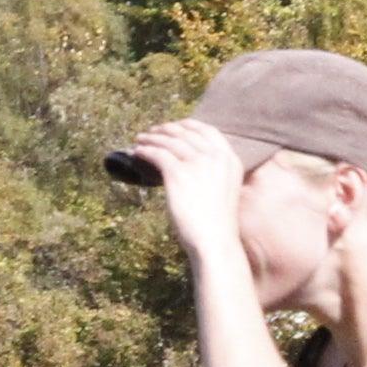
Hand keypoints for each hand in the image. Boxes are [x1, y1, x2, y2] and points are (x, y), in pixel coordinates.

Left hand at [119, 117, 243, 258]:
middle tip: (152, 132)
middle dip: (166, 130)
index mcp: (230, 159)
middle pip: (186, 133)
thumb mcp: (223, 190)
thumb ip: (213, 174)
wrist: (214, 241)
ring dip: (152, 138)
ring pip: (169, 141)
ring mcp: (197, 163)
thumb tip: (187, 165)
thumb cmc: (216, 224)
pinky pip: (157, 154)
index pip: (208, 131)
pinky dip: (145, 151)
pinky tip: (137, 153)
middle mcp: (215, 157)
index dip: (189, 125)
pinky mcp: (178, 173)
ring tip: (139, 140)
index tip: (175, 126)